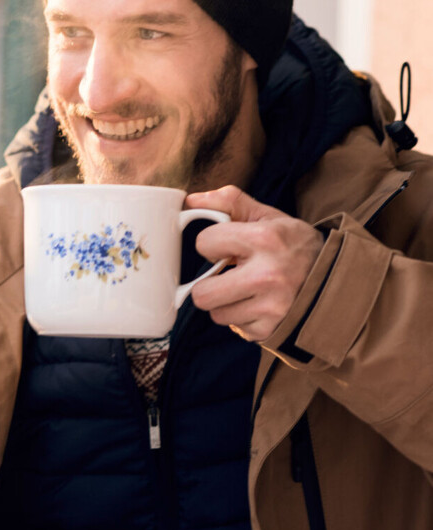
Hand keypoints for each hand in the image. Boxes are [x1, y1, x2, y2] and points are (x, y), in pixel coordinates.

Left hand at [186, 186, 324, 341]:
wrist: (338, 278)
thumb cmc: (295, 245)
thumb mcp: (268, 216)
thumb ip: (229, 202)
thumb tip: (190, 200)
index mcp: (264, 239)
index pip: (204, 243)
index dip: (212, 244)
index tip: (228, 247)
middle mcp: (268, 275)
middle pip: (202, 294)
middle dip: (209, 285)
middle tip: (227, 276)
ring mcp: (272, 307)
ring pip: (217, 314)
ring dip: (226, 303)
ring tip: (247, 290)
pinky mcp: (272, 329)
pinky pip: (236, 327)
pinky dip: (243, 318)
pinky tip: (260, 304)